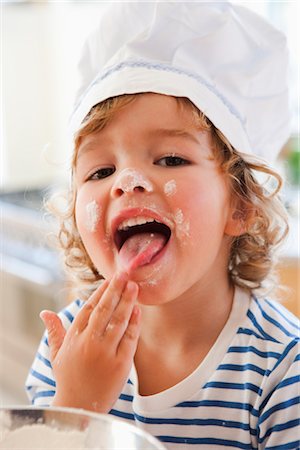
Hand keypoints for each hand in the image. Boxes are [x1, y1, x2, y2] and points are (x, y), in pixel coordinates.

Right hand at [40, 272, 140, 412]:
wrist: (79, 408)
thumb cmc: (69, 378)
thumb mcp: (57, 354)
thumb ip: (54, 331)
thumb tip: (45, 313)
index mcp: (74, 337)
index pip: (88, 308)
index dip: (100, 292)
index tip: (109, 280)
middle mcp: (89, 342)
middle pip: (104, 310)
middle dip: (115, 290)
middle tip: (124, 275)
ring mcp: (105, 353)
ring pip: (118, 321)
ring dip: (127, 302)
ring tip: (134, 287)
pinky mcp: (120, 364)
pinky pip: (130, 339)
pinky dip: (135, 324)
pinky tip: (138, 311)